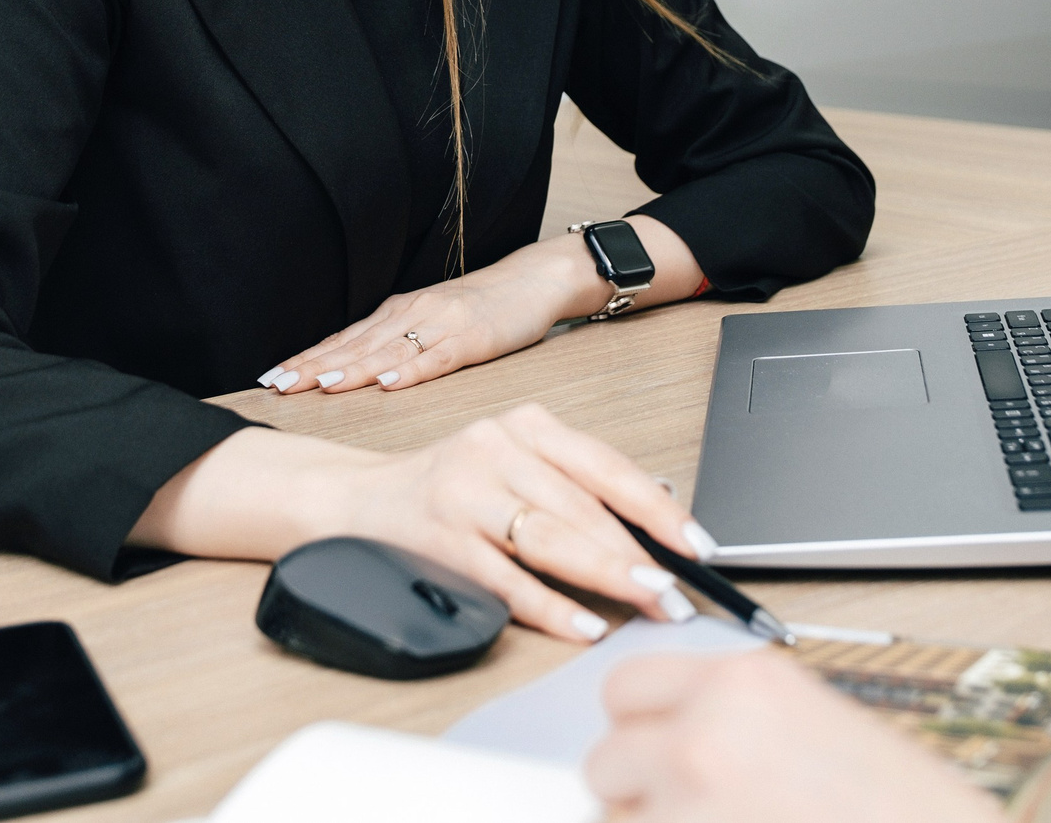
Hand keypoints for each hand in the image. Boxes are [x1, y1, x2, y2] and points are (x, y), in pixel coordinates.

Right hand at [130, 404, 715, 640]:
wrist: (353, 497)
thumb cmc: (449, 488)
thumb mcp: (516, 465)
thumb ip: (577, 484)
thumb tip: (660, 506)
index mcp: (525, 426)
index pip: (605, 466)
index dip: (657, 508)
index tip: (697, 544)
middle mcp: (495, 448)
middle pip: (582, 507)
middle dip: (638, 554)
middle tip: (678, 591)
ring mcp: (464, 491)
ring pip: (549, 537)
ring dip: (605, 576)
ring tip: (646, 602)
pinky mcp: (438, 536)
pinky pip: (504, 578)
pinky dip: (547, 605)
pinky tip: (582, 624)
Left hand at [257, 216, 700, 395]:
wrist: (535, 280)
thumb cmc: (483, 307)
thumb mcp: (430, 322)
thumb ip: (394, 345)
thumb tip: (349, 371)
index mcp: (398, 314)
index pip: (343, 339)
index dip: (307, 357)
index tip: (271, 375)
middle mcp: (412, 314)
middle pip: (356, 345)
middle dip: (314, 365)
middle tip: (278, 383)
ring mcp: (442, 325)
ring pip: (388, 351)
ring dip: (353, 368)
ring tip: (321, 385)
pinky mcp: (474, 338)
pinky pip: (438, 357)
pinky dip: (412, 370)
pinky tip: (390, 383)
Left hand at [586, 649, 994, 822]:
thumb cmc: (896, 806)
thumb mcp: (815, 727)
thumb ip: (733, 719)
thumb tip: (666, 738)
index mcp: (743, 680)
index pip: (625, 687)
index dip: (637, 728)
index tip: (653, 751)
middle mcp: (704, 731)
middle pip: (605, 760)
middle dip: (635, 794)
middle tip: (690, 811)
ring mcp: (691, 801)